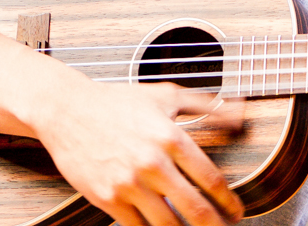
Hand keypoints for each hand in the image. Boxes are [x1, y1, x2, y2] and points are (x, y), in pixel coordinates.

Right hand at [32, 79, 243, 225]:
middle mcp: (153, 163)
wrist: (67, 109)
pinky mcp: (108, 199)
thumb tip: (241, 112)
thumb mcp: (165, 96)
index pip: (211, 181)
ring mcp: (129, 184)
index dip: (230, 203)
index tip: (236, 212)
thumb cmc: (116, 101)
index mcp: (171, 137)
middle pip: (196, 211)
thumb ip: (205, 105)